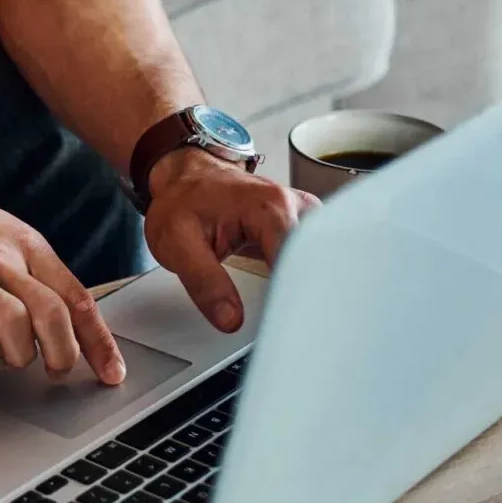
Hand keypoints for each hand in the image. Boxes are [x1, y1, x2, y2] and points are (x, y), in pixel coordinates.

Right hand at [0, 179, 126, 383]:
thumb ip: (24, 266)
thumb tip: (56, 311)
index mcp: (22, 241)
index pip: (75, 295)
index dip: (97, 339)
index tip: (111, 370)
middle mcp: (0, 255)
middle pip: (52, 313)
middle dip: (62, 353)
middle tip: (56, 372)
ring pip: (15, 325)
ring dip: (19, 356)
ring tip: (10, 361)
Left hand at [144, 149, 319, 330]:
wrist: (186, 180)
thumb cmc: (182, 203)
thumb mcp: (177, 244)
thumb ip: (205, 283)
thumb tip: (230, 318)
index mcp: (270, 207)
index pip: (298, 261)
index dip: (293, 296)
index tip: (283, 321)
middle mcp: (296, 206)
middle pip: (320, 261)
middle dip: (309, 294)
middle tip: (291, 322)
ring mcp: (303, 215)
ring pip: (323, 260)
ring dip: (311, 286)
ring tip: (293, 309)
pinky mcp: (302, 226)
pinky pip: (315, 256)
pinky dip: (306, 278)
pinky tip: (294, 295)